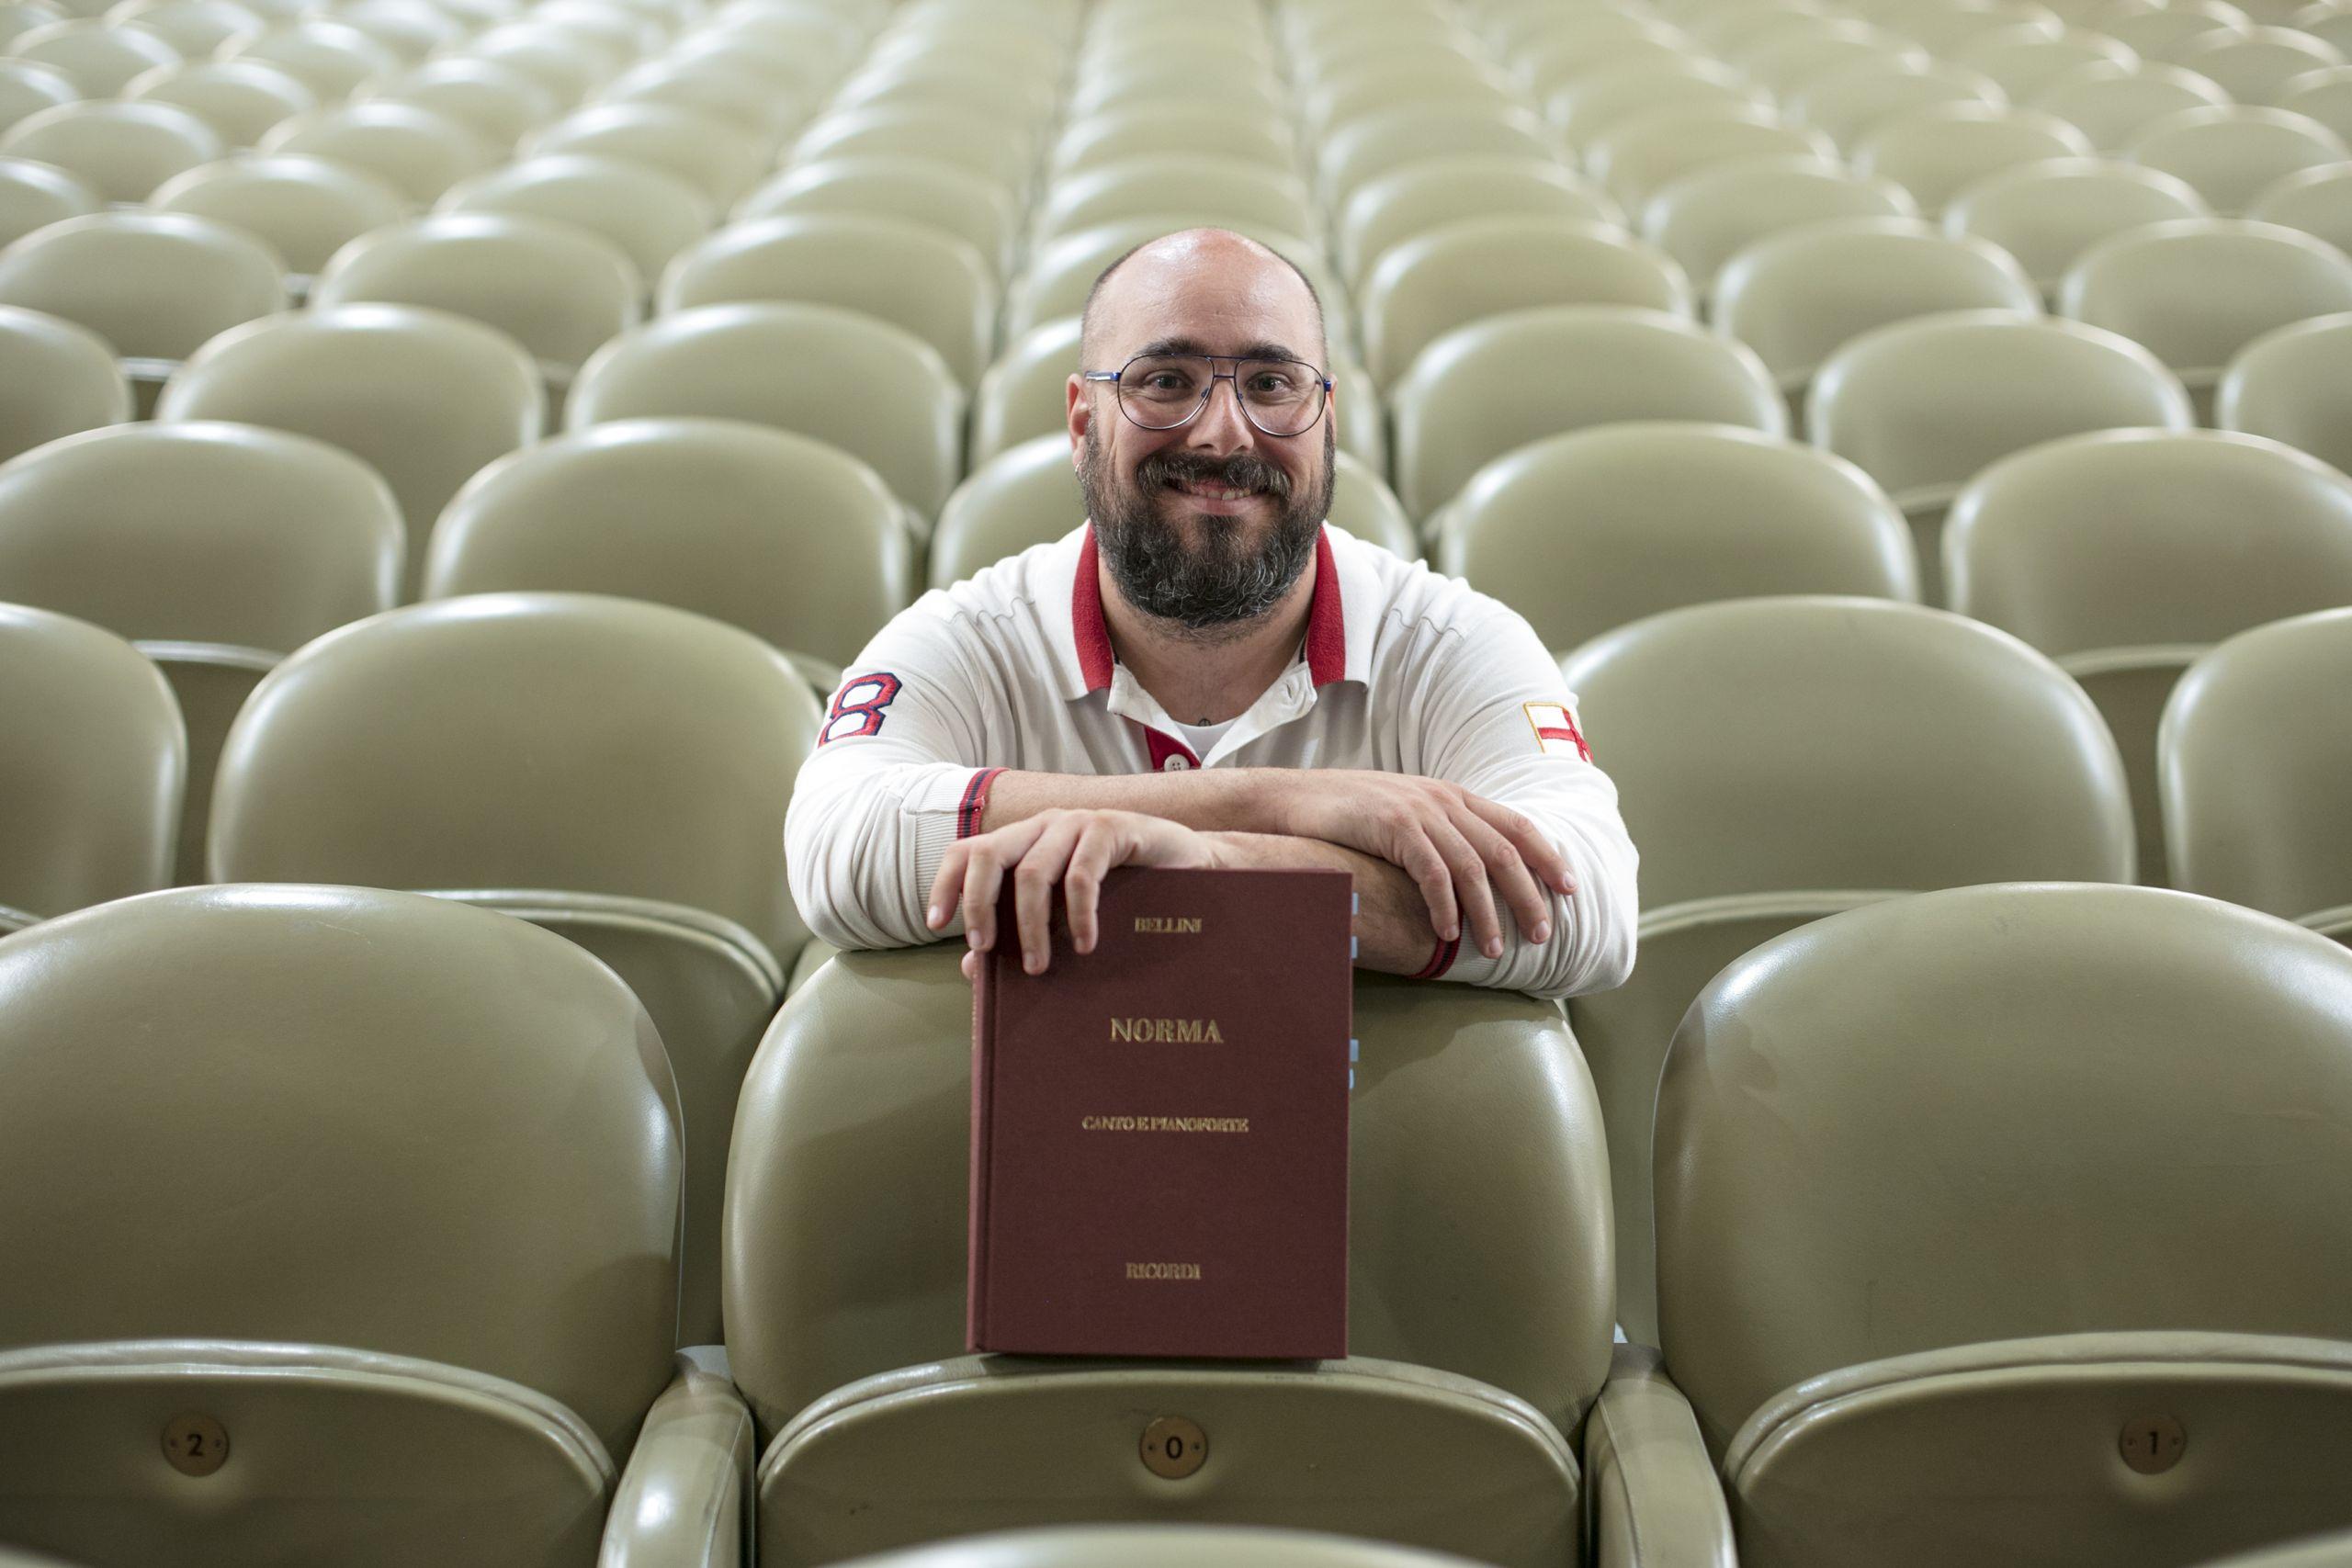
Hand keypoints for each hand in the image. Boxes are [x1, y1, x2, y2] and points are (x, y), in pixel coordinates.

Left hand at [926, 808, 1220, 976]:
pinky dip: (1078, 915)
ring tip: (1038, 966)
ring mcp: (1078, 824)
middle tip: (984, 949)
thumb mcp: (1067, 917)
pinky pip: (1082, 874)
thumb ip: (1021, 936)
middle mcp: (1045, 826)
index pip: (969, 851)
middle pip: (989, 854)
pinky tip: (1084, 945)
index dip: (947, 884)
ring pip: (1033, 870)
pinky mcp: (1113, 830)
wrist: (1194, 868)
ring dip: (1030, 924)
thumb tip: (972, 966)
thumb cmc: (1127, 894)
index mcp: (1026, 841)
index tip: (936, 924)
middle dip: (979, 904)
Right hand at [1270, 773, 1573, 960]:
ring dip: (1490, 913)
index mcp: (1452, 795)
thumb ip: (1439, 834)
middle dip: (1530, 895)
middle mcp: (1443, 799)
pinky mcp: (1394, 826)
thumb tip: (1473, 875)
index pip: (1516, 825)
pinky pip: (1432, 873)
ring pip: (1473, 867)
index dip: (1548, 857)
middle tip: (1543, 934)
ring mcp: (1419, 811)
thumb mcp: (1404, 816)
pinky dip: (1446, 907)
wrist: (1294, 799)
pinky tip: (1448, 934)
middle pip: (1504, 850)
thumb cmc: (1347, 817)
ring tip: (1496, 950)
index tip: (1570, 889)